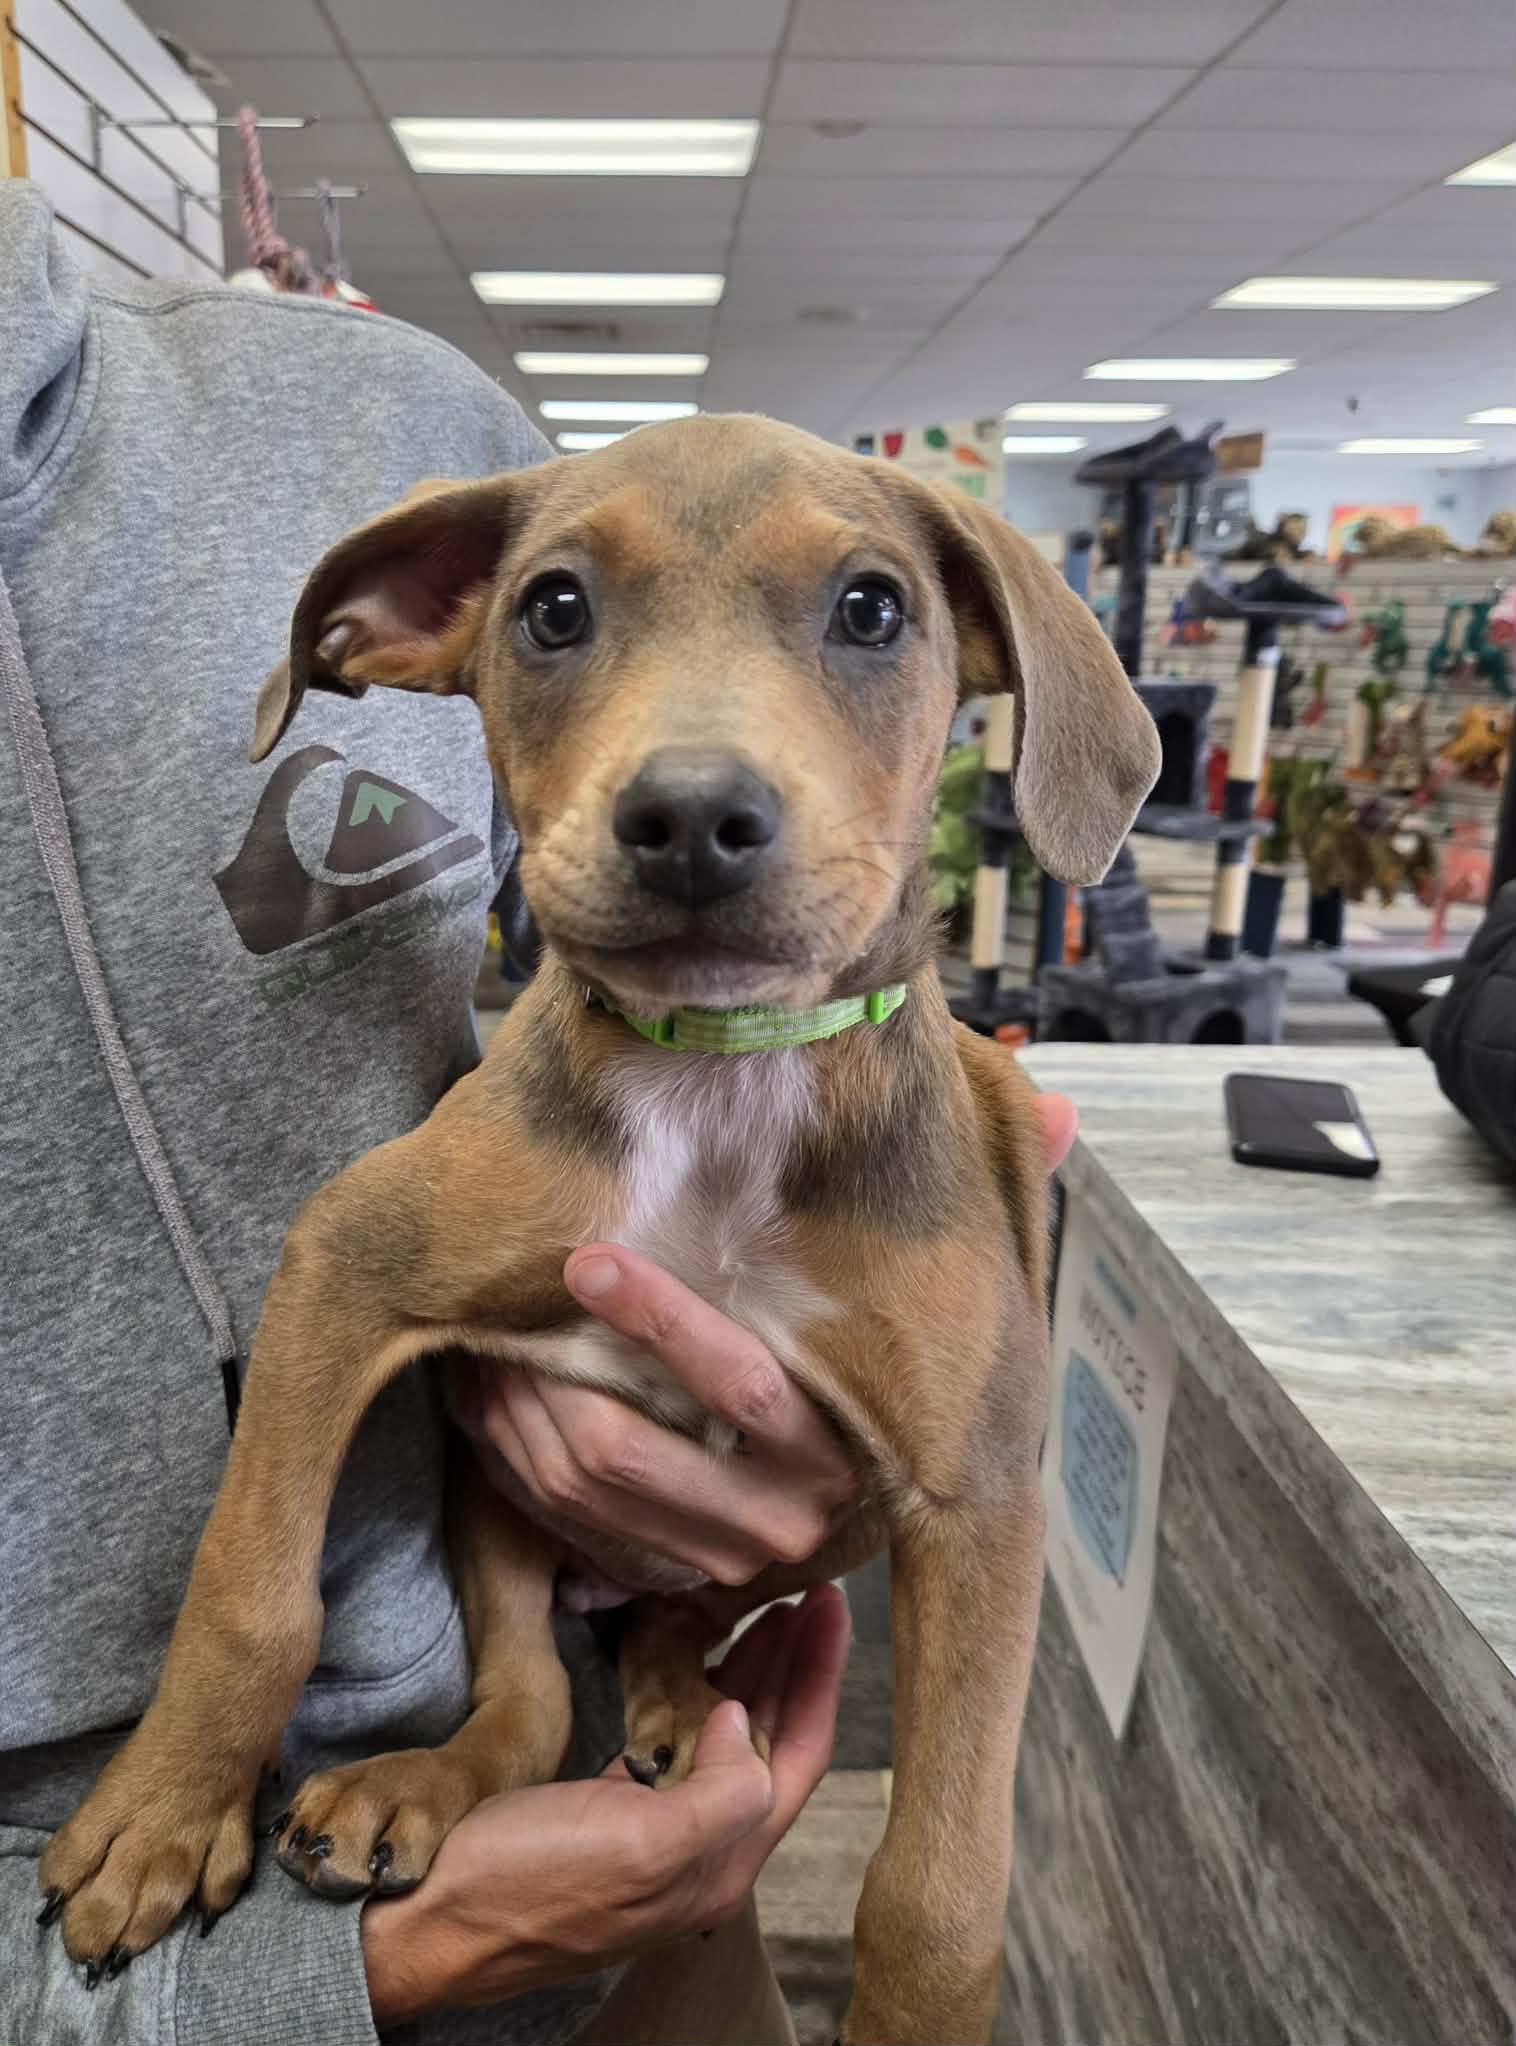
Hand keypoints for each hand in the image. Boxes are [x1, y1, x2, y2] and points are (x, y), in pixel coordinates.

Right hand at [362, 1584, 850, 2026]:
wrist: (419, 1917)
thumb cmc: (520, 1884)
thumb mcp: (638, 1845)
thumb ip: (721, 1792)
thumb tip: (745, 1719)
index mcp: (719, 1861)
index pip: (801, 1751)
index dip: (820, 1674)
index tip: (830, 1604)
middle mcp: (696, 1852)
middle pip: (771, 1743)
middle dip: (795, 1667)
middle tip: (807, 1594)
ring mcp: (649, 1835)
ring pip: (724, 1741)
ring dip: (749, 1673)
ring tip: (764, 1612)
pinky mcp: (606, 1816)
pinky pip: (675, 1743)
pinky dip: (693, 1692)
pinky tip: (686, 1661)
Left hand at [462, 1091, 1076, 1584]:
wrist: (851, 1480)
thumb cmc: (872, 1345)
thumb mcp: (924, 1283)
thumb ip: (991, 1197)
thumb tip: (1070, 1115)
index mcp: (850, 1439)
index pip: (747, 1387)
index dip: (661, 1321)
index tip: (588, 1259)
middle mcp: (794, 1520)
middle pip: (640, 1456)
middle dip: (551, 1382)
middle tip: (493, 1314)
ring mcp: (727, 1560)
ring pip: (591, 1495)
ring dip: (515, 1423)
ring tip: (479, 1350)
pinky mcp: (675, 1581)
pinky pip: (570, 1537)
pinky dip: (512, 1470)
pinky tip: (488, 1400)